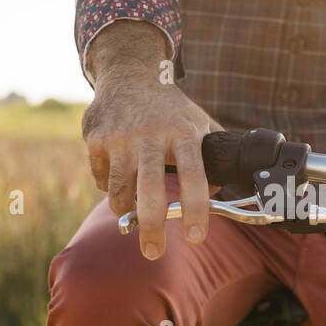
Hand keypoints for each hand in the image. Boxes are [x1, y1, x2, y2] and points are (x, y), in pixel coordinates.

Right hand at [82, 22, 220, 258]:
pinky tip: (118, 172)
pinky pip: (101, 180)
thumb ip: (215, 155)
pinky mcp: (96, 139)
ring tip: (133, 211)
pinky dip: (109, 187)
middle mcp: (151, 135)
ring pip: (119, 192)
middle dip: (152, 228)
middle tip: (153, 253)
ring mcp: (120, 137)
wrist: (130, 73)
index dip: (196, 209)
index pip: (194, 176)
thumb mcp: (199, 122)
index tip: (196, 237)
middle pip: (150, 191)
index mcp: (183, 133)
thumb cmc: (171, 109)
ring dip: (127, 209)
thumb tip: (229, 193)